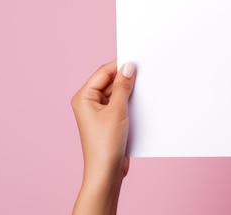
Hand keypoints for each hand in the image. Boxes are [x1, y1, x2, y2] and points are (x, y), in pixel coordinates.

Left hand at [71, 60, 135, 214]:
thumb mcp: (117, 110)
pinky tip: (143, 101)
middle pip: (111, 81)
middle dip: (127, 78)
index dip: (120, 65)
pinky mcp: (110, 120)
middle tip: (146, 72)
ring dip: (131, 91)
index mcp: (84, 97)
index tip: (138, 59)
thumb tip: (128, 66)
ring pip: (118, 93)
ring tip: (146, 88)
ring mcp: (100, 112)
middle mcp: (90, 103)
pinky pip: (122, 104)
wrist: (107, 171)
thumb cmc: (105, 144)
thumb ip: (123, 87)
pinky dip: (132, 102)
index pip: (103, 72)